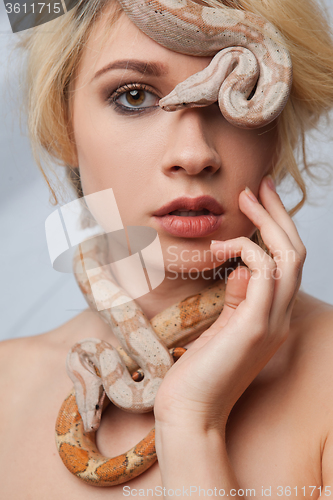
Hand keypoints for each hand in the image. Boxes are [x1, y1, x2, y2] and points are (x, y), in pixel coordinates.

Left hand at [154, 175, 305, 429]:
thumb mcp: (222, 326)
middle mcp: (279, 317)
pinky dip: (248, 251)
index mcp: (271, 316)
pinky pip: (264, 273)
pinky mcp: (253, 326)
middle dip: (278, 215)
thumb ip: (237, 298)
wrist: (191, 410)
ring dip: (268, 223)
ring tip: (245, 198)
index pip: (286, 263)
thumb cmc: (199, 370)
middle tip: (258, 186)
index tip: (259, 201)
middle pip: (294, 253)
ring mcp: (271, 322)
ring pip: (288, 258)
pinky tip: (222, 248)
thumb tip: (242, 268)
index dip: (277, 229)